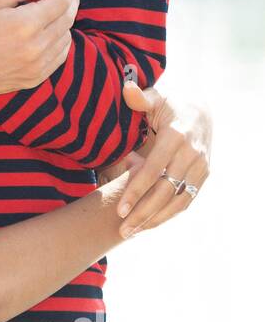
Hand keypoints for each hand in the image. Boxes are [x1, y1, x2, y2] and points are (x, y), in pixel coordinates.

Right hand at [0, 0, 78, 97]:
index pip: (62, 0)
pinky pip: (60, 55)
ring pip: (67, 37)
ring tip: (54, 9)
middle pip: (68, 18)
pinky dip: (60, 40)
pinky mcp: (35, 79)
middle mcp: (36, 48)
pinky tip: (48, 32)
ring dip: (65, 20)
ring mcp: (37, 67)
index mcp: (25, 24)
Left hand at [100, 81, 210, 233]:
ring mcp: (200, 166)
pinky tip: (149, 224)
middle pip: (165, 191)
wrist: (201, 109)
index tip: (118, 209)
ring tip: (132, 231)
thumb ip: (140, 98)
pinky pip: (186, 200)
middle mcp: (192, 153)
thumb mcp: (156, 97)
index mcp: (177, 135)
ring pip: (177, 200)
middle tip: (122, 230)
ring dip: (155, 219)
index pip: (153, 170)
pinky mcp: (204, 175)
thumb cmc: (170, 103)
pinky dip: (168, 214)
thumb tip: (127, 90)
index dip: (135, 191)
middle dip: (142, 213)